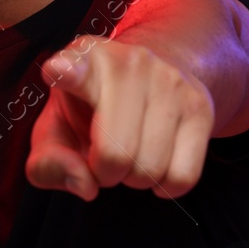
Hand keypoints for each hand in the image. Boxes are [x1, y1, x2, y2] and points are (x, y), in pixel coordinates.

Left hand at [25, 35, 214, 200]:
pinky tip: (158, 165)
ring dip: (135, 179)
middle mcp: (129, 62)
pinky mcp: (200, 105)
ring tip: (131, 153)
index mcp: (83, 61)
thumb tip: (86, 185)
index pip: (75, 67)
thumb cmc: (88, 110)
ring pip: (151, 168)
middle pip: (115, 154)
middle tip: (104, 157)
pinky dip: (166, 186)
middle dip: (105, 173)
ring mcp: (170, 80)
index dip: (66, 72)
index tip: (58, 71)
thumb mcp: (54, 130)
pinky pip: (182, 175)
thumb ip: (48, 163)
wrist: (149, 79)